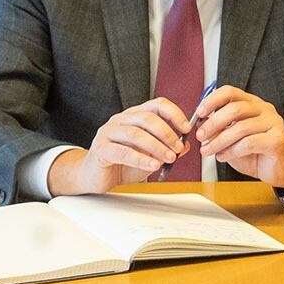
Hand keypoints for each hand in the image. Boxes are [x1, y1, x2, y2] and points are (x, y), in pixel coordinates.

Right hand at [53, 99, 191, 193]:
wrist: (96, 178)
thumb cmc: (121, 164)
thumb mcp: (149, 155)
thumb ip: (166, 149)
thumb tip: (187, 145)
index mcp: (133, 116)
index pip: (157, 105)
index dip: (174, 114)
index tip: (187, 127)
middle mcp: (120, 120)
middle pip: (147, 118)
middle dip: (167, 133)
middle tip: (178, 148)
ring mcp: (108, 133)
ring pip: (136, 134)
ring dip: (157, 146)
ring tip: (170, 158)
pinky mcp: (101, 149)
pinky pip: (123, 152)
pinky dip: (141, 159)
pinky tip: (153, 165)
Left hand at [192, 87, 283, 188]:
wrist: (278, 170)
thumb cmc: (255, 153)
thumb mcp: (232, 138)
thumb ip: (219, 129)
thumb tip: (200, 124)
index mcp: (252, 103)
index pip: (231, 92)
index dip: (212, 100)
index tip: (199, 113)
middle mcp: (264, 109)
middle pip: (235, 108)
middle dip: (213, 123)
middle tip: (200, 136)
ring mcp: (273, 123)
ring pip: (240, 128)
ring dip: (219, 141)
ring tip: (208, 151)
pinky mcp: (277, 140)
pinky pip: (248, 143)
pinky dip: (231, 151)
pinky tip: (222, 156)